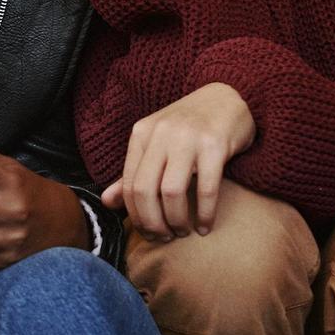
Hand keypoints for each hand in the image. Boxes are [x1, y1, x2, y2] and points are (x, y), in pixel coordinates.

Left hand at [102, 83, 255, 238]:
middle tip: (164, 238)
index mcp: (142, 134)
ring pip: (172, 192)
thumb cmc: (190, 127)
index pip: (129, 184)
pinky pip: (206, 188)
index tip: (148, 233)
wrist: (227, 96)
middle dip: (153, 223)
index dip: (136, 216)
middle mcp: (161, 134)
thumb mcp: (156, 143)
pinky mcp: (215, 145)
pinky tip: (205, 226)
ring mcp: (188, 138)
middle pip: (146, 191)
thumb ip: (133, 172)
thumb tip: (107, 202)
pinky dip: (204, 213)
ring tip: (183, 232)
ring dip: (177, 220)